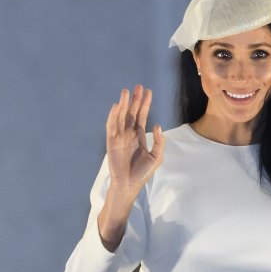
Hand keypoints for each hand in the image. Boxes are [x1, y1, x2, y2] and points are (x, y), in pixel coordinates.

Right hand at [98, 85, 165, 249]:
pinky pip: (111, 127)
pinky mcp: (111, 143)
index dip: (145, 104)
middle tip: (138, 86)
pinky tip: (115, 107)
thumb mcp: (156, 158)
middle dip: (135, 100)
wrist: (129, 185)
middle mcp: (128, 134)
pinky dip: (112, 117)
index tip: (148, 92)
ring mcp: (119, 137)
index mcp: (138, 137)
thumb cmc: (142, 173)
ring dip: (123, 104)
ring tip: (126, 91)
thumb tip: (158, 125)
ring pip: (121, 117)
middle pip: (131, 113)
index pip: (142, 117)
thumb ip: (159, 142)